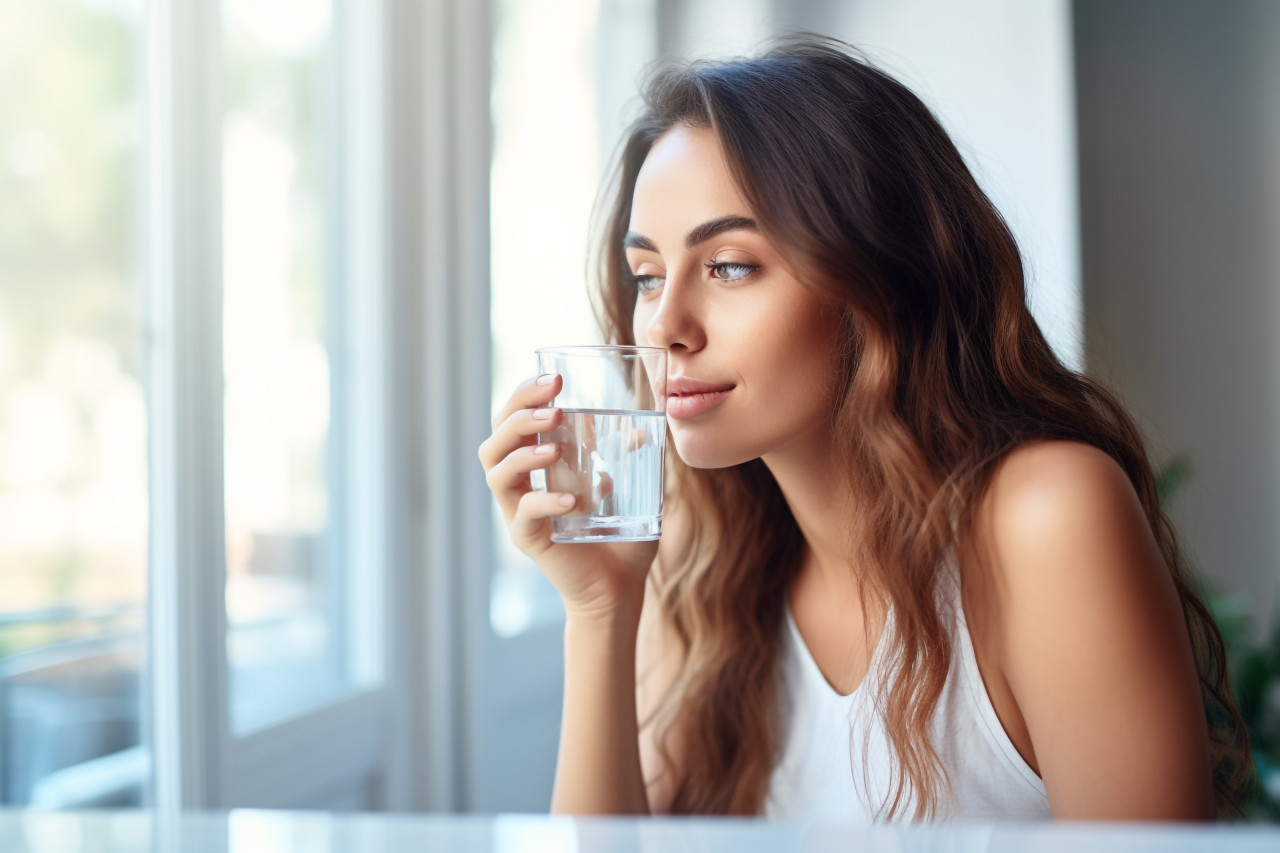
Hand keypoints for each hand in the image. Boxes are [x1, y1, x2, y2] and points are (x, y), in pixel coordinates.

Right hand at [478, 373, 660, 616]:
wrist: (620, 588)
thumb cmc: (622, 537)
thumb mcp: (633, 488)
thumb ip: (633, 456)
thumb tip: (647, 424)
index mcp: (536, 465)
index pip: (513, 420)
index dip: (525, 395)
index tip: (556, 378)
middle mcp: (521, 485)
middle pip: (495, 439)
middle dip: (519, 413)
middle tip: (555, 405)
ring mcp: (519, 513)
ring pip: (496, 472)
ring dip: (523, 452)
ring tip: (556, 447)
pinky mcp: (528, 540)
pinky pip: (523, 515)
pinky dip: (544, 501)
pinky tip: (571, 501)